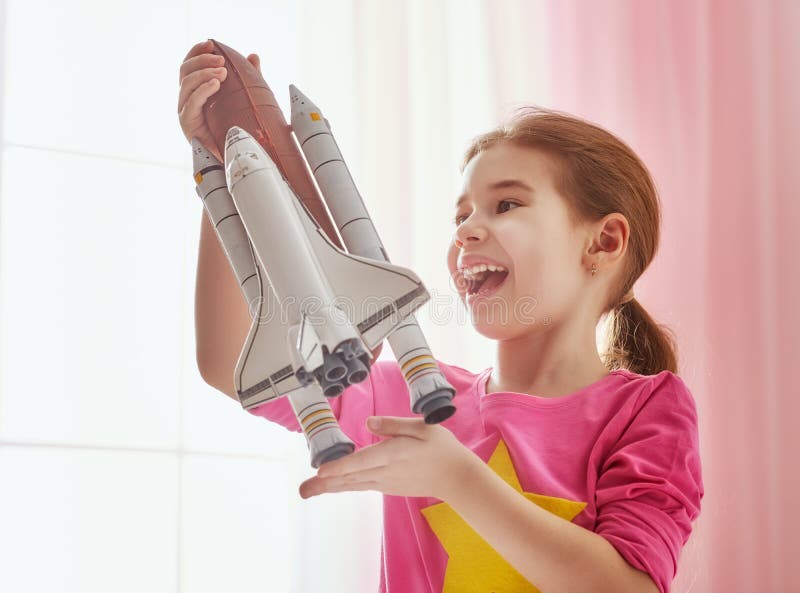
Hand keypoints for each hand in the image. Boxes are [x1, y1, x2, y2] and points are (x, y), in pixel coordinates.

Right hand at [178, 40, 260, 159]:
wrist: (235, 157)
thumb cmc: (238, 128)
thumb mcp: (245, 98)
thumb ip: (248, 77)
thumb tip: (254, 56)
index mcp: (196, 90)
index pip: (190, 65)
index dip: (197, 51)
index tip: (211, 44)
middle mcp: (187, 99)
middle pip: (185, 71)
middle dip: (202, 61)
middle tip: (221, 61)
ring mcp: (185, 111)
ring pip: (186, 84)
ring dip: (204, 74)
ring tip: (223, 73)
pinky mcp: (188, 124)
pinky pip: (191, 103)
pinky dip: (202, 90)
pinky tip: (215, 84)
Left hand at [298, 416, 479, 500]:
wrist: (456, 478)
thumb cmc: (442, 449)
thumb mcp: (422, 428)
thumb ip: (393, 425)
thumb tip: (369, 422)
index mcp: (393, 455)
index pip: (361, 461)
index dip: (340, 467)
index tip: (320, 471)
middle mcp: (386, 472)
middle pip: (350, 478)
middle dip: (325, 483)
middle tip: (302, 490)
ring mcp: (386, 482)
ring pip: (353, 484)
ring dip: (330, 486)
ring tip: (308, 490)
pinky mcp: (388, 486)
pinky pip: (361, 485)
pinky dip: (345, 485)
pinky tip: (332, 485)